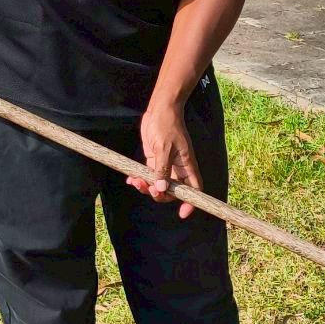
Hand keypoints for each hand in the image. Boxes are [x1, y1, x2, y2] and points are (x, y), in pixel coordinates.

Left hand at [131, 101, 200, 218]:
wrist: (160, 110)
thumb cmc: (167, 126)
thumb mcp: (164, 148)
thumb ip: (162, 169)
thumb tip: (161, 188)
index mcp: (186, 166)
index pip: (194, 189)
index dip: (190, 202)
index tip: (183, 213)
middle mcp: (177, 169)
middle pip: (172, 191)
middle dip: (160, 195)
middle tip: (147, 188)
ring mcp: (165, 166)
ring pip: (158, 185)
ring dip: (146, 188)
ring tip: (134, 181)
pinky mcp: (154, 161)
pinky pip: (149, 176)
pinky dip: (140, 180)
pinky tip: (130, 178)